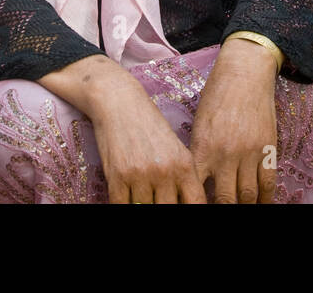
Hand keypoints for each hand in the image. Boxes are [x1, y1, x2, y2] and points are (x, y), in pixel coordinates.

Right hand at [84, 64, 204, 203]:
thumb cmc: (148, 123)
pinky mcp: (117, 176)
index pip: (195, 203)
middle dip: (162, 206)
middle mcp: (165, 171)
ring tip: (140, 192)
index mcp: (184, 164)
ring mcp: (140, 174)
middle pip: (168, 209)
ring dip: (141, 203)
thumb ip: (183, 176)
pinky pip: (121, 205)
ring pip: (144, 209)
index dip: (190, 211)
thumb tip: (185, 201)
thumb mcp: (174, 147)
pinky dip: (123, 204)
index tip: (181, 207)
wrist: (118, 101)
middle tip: (156, 198)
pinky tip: (125, 195)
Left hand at [188, 38, 279, 202]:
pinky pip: (268, 183)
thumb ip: (199, 153)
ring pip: (247, 195)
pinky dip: (265, 198)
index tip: (197, 206)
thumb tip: (198, 181)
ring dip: (244, 205)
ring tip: (241, 207)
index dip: (197, 203)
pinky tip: (262, 203)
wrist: (245, 73)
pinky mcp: (268, 148)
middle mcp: (224, 154)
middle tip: (220, 209)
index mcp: (201, 147)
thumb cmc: (216, 95)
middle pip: (224, 199)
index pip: (196, 189)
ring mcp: (248, 152)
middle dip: (223, 208)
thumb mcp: (198, 123)